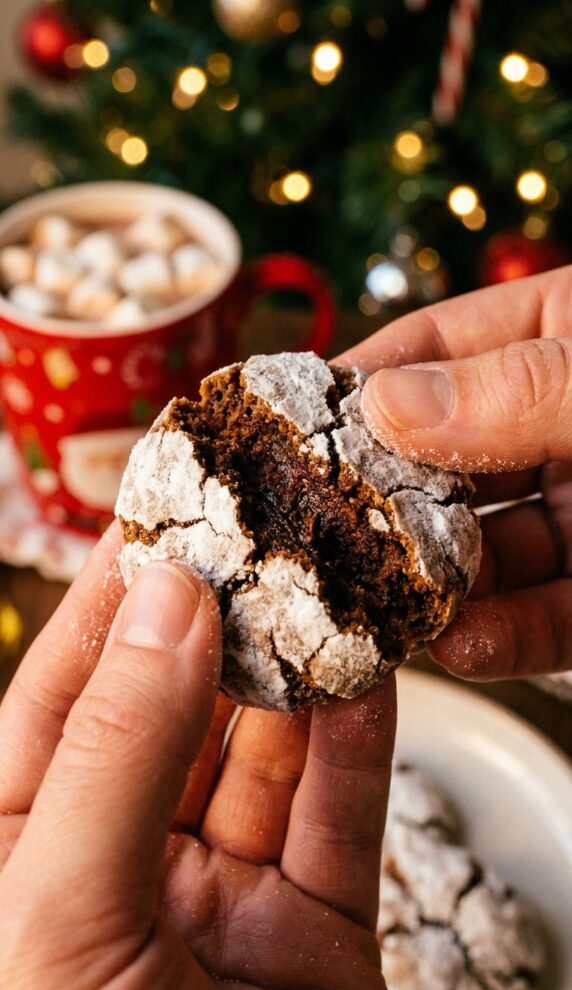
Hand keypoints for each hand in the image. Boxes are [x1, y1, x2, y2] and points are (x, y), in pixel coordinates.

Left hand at [0, 523, 394, 989]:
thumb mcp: (60, 917)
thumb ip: (117, 752)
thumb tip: (165, 606)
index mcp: (25, 860)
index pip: (61, 702)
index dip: (107, 604)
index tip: (156, 519)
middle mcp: (123, 871)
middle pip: (175, 716)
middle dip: (220, 625)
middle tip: (261, 539)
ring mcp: (223, 904)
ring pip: (266, 759)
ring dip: (299, 675)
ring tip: (328, 590)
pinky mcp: (316, 940)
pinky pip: (340, 821)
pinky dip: (359, 746)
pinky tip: (368, 677)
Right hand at [339, 265, 571, 681]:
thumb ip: (519, 389)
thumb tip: (388, 404)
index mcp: (561, 337)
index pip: (436, 349)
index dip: (361, 384)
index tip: (284, 423)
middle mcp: (558, 426)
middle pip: (443, 462)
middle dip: (380, 503)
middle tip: (311, 535)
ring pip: (485, 553)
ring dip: (430, 586)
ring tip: (375, 609)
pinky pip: (545, 619)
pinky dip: (501, 638)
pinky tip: (457, 646)